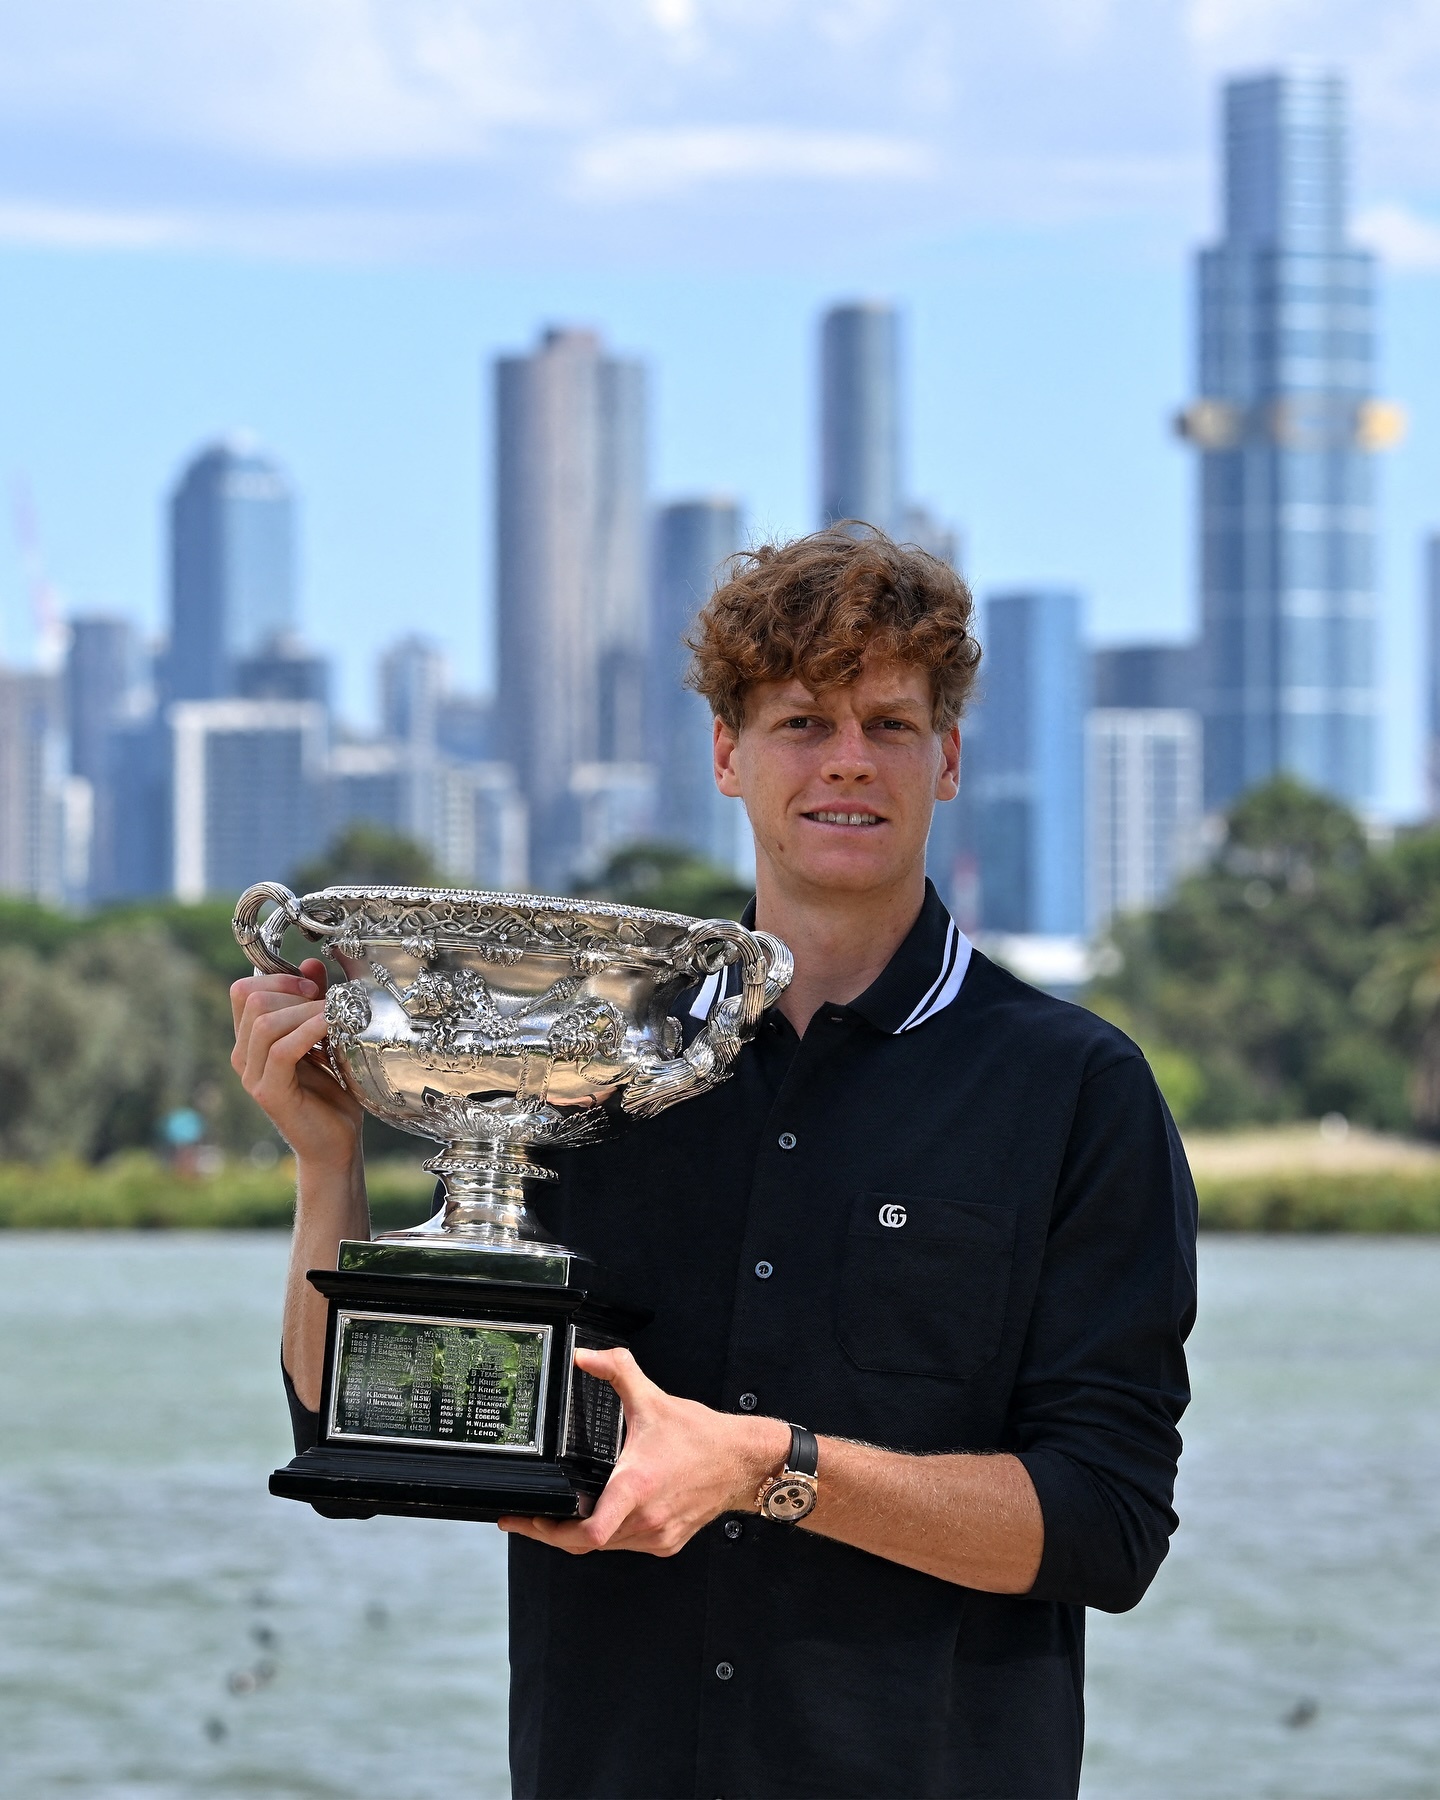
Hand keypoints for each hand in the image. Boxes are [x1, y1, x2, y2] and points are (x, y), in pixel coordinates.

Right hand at [230, 958, 363, 1169]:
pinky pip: (281, 1049)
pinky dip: (309, 1031)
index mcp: (250, 1040)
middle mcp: (243, 1056)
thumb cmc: (331, 1092)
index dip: (278, 978)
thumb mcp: (323, 1037)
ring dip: (305, 1011)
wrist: (335, 1143)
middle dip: (293, 992)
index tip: (313, 989)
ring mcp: (252, 1076)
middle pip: (252, 999)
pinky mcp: (270, 1093)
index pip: (243, 990)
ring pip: (264, 1021)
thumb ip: (313, 1001)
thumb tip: (310, 963)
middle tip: (327, 1003)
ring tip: (334, 1017)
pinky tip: (333, 1028)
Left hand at [499, 1348, 788, 1556]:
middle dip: (551, 1533)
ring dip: (579, 1536)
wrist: (744, 1462)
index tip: (525, 1519)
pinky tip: (596, 1516)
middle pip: (585, 1544)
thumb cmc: (702, 1436)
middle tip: (524, 1519)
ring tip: (554, 1518)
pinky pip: (626, 1545)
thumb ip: (617, 1372)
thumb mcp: (654, 1399)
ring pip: (605, 1547)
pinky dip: (608, 1534)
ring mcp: (657, 1535)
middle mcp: (645, 1518)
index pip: (590, 1531)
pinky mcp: (667, 1542)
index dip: (552, 1531)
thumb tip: (585, 1357)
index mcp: (636, 1486)